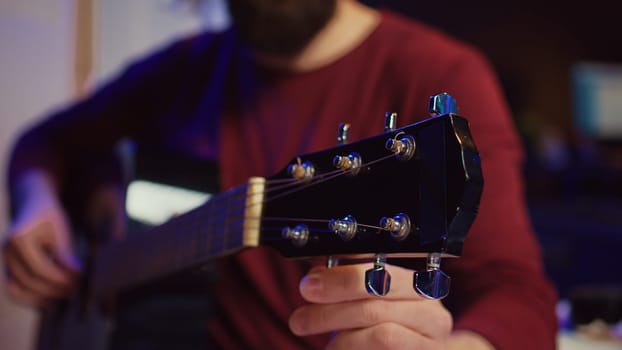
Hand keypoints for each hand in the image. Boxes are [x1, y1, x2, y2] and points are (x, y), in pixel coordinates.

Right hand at [2, 173, 79, 307]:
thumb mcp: (61, 231)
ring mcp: (2, 260)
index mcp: (19, 238)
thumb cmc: (50, 216)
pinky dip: (30, 298)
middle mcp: (5, 250)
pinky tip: (50, 301)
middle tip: (76, 290)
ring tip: (64, 299)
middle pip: (29, 281)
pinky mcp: (6, 267)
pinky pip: (14, 289)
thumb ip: (65, 254)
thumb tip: (75, 276)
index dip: (60, 278)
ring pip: (17, 289)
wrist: (32, 204)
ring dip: (41, 298)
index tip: (79, 280)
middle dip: (54, 289)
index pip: (40, 268)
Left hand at [289, 263, 452, 348]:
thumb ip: (348, 280)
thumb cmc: (384, 324)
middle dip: (331, 312)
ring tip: (320, 340)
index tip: (310, 285)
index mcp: (421, 286)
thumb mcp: (368, 296)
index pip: (382, 275)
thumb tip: (317, 276)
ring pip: (381, 336)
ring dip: (341, 338)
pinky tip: (337, 349)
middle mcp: (433, 315)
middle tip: (300, 319)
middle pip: (377, 307)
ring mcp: (430, 344)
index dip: (342, 280)